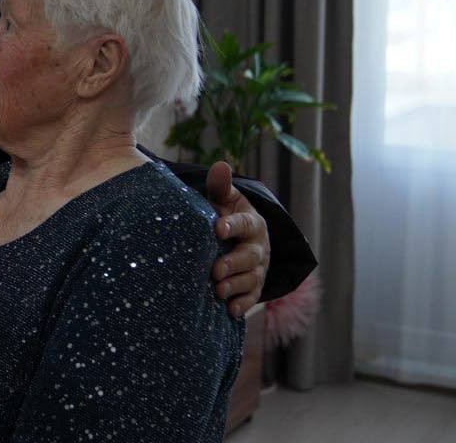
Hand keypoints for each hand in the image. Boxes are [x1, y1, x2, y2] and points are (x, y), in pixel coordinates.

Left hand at [206, 161, 269, 317]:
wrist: (241, 237)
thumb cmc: (226, 214)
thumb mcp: (225, 199)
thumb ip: (221, 187)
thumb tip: (220, 165)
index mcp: (251, 222)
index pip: (244, 223)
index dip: (232, 225)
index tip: (217, 228)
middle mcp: (259, 246)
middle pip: (250, 256)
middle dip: (234, 263)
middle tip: (216, 270)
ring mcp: (258, 268)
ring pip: (252, 278)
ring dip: (237, 285)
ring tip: (219, 290)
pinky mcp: (254, 286)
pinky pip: (252, 296)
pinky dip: (242, 304)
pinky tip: (230, 310)